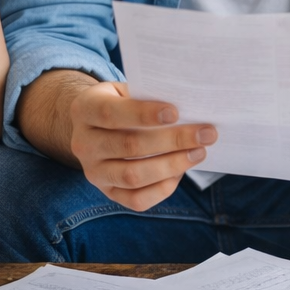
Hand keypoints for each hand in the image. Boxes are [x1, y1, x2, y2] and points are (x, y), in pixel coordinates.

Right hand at [69, 81, 215, 211]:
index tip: (175, 112)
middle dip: (173, 140)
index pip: (112, 114)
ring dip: (172, 165)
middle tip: (206, 133)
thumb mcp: (127, 90)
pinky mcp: (107, 192)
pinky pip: (136, 200)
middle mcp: (83, 144)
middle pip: (129, 146)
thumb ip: (149, 95)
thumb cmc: (123, 102)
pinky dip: (163, 188)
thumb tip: (191, 106)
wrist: (96, 125)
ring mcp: (93, 172)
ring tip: (199, 152)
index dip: (144, 114)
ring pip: (133, 176)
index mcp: (85, 110)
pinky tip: (181, 172)